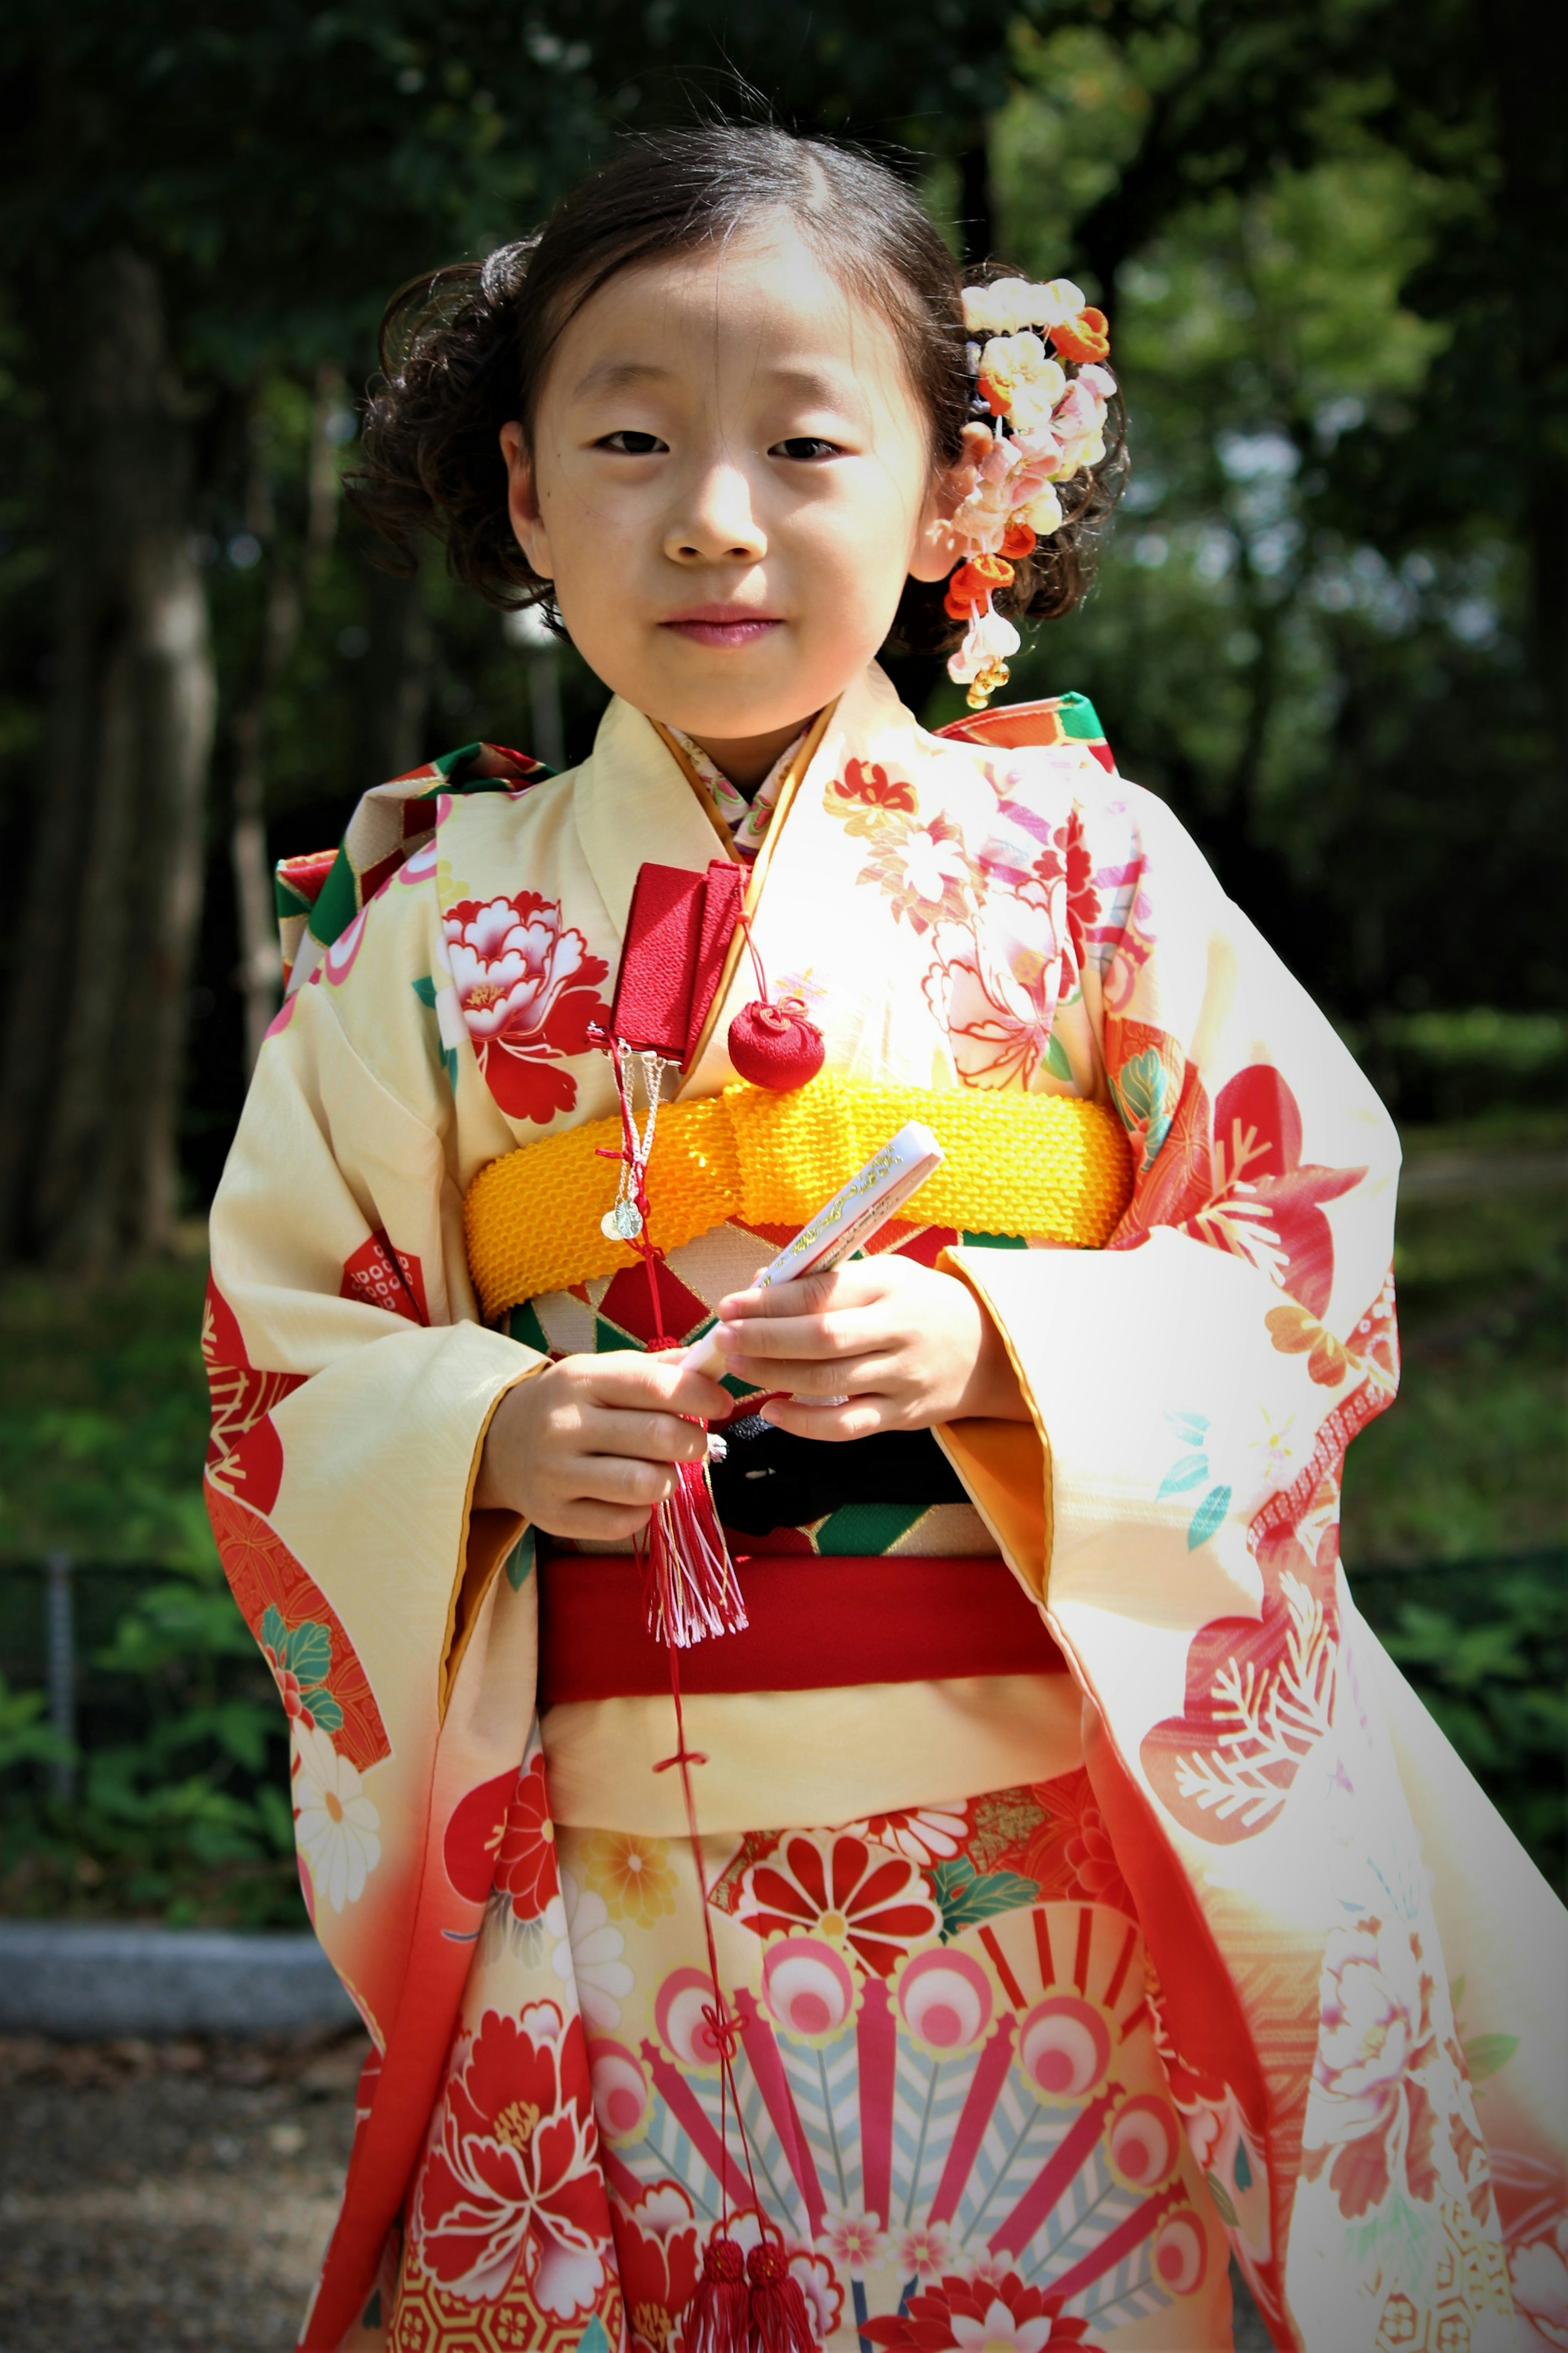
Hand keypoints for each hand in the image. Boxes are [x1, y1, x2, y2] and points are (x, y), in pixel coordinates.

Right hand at [476, 1351, 730, 1539]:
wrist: (497, 1442)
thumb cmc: (569, 1403)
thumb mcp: (603, 1371)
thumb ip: (658, 1368)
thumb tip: (714, 1360)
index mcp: (583, 1380)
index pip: (657, 1385)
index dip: (702, 1395)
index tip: (722, 1404)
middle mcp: (565, 1425)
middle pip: (659, 1437)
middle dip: (694, 1442)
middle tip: (693, 1443)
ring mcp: (555, 1474)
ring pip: (645, 1485)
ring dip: (670, 1480)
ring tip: (663, 1471)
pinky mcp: (553, 1517)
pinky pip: (622, 1523)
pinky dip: (641, 1512)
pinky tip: (632, 1496)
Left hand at [710, 1254, 1026, 1441]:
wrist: (989, 1349)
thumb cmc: (920, 1303)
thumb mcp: (886, 1274)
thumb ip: (829, 1281)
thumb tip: (761, 1288)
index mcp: (889, 1285)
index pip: (821, 1292)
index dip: (770, 1302)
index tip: (730, 1305)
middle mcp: (897, 1330)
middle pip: (822, 1338)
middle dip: (765, 1339)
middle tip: (723, 1337)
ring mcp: (901, 1376)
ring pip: (829, 1383)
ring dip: (775, 1376)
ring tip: (738, 1367)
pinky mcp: (903, 1415)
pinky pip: (847, 1425)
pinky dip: (807, 1423)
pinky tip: (774, 1411)